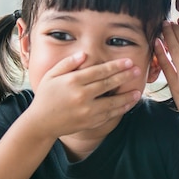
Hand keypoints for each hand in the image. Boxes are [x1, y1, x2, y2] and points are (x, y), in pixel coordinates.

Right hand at [25, 52, 141, 139]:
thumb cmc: (46, 96)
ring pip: (112, 101)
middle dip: (125, 76)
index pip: (99, 71)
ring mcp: (86, 110)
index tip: (128, 62)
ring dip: (127, 96)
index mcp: (72, 81)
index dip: (115, 66)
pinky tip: (129, 103)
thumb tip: (84, 54)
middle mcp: (81, 95)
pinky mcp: (90, 122)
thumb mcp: (51, 75)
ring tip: (138, 90)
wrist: (41, 123)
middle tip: (138, 70)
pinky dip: (121, 109)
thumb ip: (67, 63)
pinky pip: (109, 114)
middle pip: (108, 84)